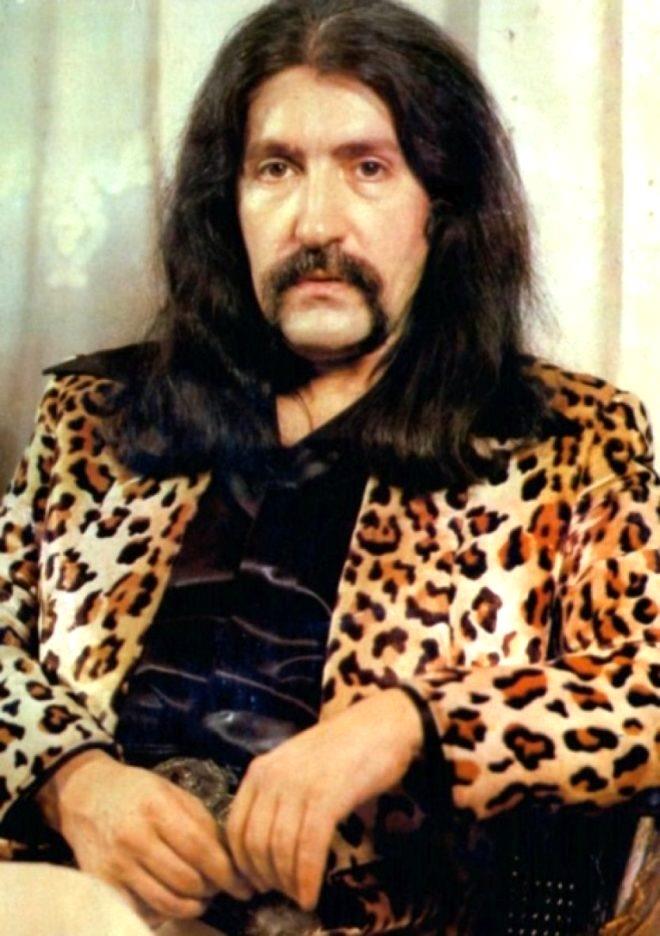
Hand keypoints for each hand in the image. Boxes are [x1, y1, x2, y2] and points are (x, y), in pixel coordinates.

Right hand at [36, 750, 252, 921]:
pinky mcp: (102, 884)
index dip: (226, 873)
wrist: (86, 795)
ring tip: (200, 899)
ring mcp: (116, 864)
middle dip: (211, 890)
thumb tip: (230, 860)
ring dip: (191, 906)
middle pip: (186, 880)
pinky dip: (162, 914)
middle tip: (219, 888)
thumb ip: (201, 823)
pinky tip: (171, 903)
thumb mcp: (172, 793)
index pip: (200, 849)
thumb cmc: (137, 792)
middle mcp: (135, 837)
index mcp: (157, 808)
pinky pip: (140, 911)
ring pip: (166, 901)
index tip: (244, 886)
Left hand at [226, 688, 423, 910]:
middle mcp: (272, 777)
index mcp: (260, 770)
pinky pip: (307, 848)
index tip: (254, 883)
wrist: (382, 725)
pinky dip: (306, 878)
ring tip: (299, 897)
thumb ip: (277, 795)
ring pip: (279, 849)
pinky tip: (311, 894)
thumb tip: (265, 846)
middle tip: (281, 894)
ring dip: (287, 883)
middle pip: (254, 843)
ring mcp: (298, 785)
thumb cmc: (343, 748)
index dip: (241, 863)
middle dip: (265, 877)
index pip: (234, 827)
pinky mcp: (326, 796)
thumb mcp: (296, 766)